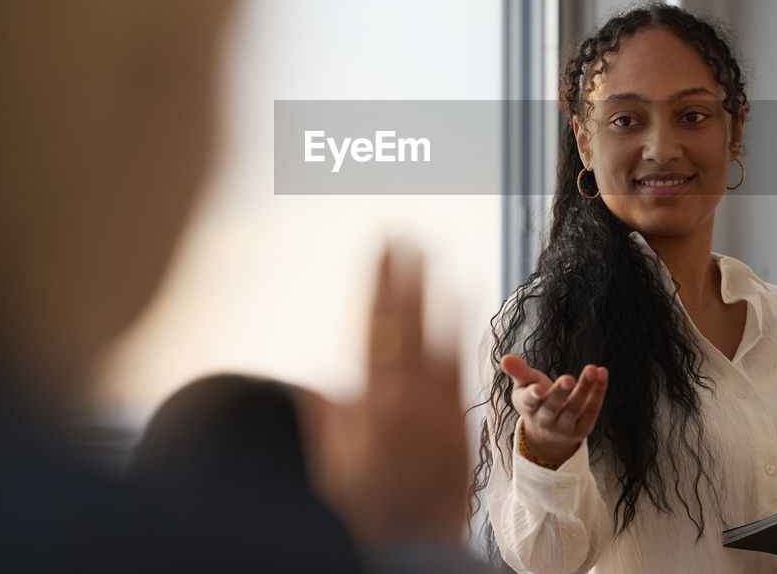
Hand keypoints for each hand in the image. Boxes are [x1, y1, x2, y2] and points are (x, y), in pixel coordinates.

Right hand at [308, 245, 467, 549]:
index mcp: (368, 401)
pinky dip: (460, 325)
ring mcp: (435, 402)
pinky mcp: (458, 413)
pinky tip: (461, 296)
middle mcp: (404, 395)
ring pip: (435, 334)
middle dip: (402, 276)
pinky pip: (459, 360)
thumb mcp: (333, 465)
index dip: (376, 284)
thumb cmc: (370, 505)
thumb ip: (327, 419)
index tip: (378, 251)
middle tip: (402, 236)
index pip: (372, 328)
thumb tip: (314, 384)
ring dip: (432, 291)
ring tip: (431, 254)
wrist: (417, 539)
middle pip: (403, 322)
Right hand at [499, 354, 606, 467]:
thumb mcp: (524, 385)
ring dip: (585, 389)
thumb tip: (505, 358)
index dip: (533, 395)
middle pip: (553, 406)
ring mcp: (564, 427)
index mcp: (528, 407)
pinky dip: (598, 392)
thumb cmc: (535, 399)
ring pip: (574, 409)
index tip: (538, 388)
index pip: (529, 402)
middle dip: (561, 392)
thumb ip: (518, 371)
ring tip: (592, 369)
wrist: (548, 432)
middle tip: (569, 378)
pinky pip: (591, 410)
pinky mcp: (582, 429)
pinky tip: (602, 373)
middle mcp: (545, 420)